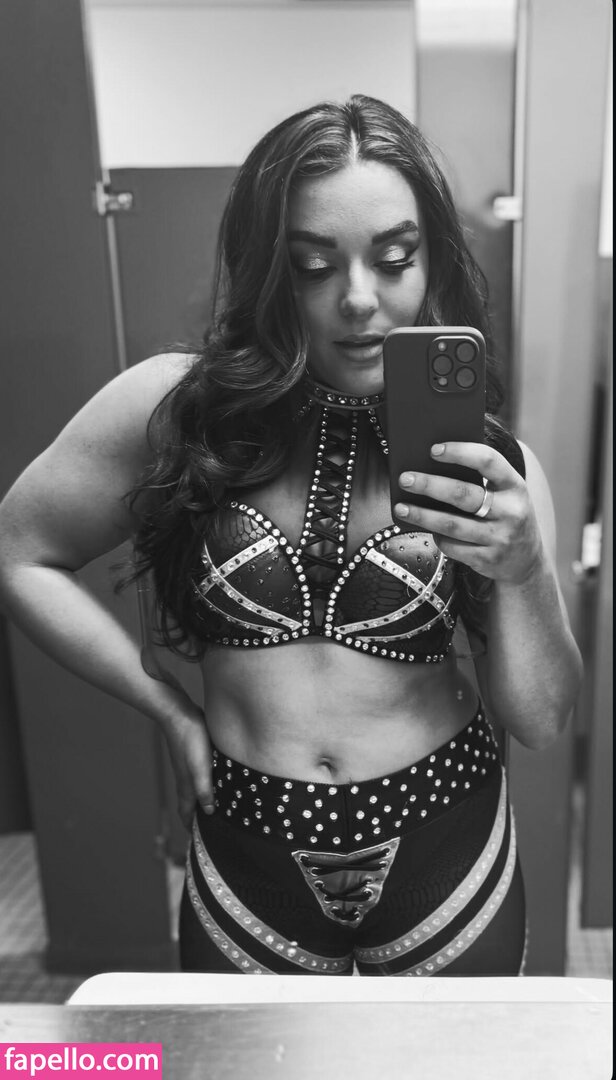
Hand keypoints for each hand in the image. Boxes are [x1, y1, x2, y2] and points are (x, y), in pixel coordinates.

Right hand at [157, 700, 214, 829]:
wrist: (178, 713)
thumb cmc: (190, 740)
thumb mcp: (200, 767)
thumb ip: (204, 790)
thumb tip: (210, 811)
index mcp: (186, 785)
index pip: (187, 813)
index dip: (191, 827)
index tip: (198, 841)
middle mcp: (185, 778)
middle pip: (190, 804)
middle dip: (198, 817)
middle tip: (210, 828)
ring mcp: (188, 766)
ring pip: (195, 789)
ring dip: (203, 800)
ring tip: (216, 807)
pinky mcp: (194, 754)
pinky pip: (200, 776)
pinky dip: (206, 784)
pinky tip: (217, 779)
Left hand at [394, 441, 543, 584]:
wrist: (526, 561)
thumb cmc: (505, 516)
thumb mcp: (505, 494)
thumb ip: (480, 479)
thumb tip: (431, 465)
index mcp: (515, 486)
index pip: (488, 461)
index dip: (460, 452)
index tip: (433, 449)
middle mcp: (512, 512)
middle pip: (463, 494)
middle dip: (430, 485)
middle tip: (405, 479)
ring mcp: (500, 538)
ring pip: (451, 524)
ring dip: (422, 515)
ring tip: (401, 507)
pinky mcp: (487, 560)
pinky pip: (452, 547)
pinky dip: (436, 537)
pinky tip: (426, 529)